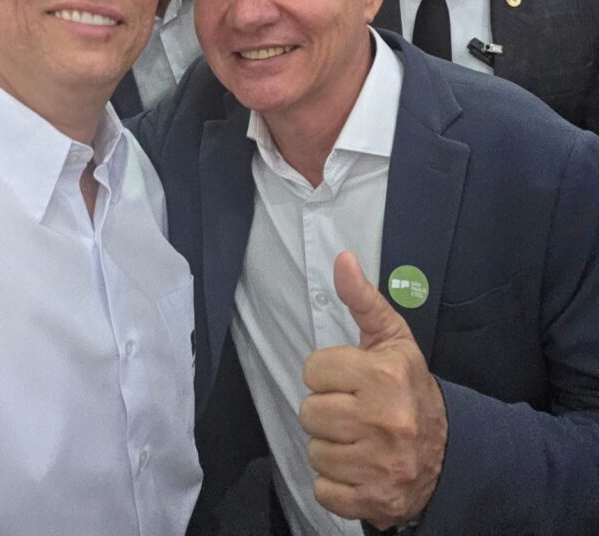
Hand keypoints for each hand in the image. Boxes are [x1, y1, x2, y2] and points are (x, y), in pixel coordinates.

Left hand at [300, 252, 446, 530]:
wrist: (450, 454)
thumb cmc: (409, 388)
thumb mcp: (391, 339)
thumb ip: (363, 299)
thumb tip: (342, 259)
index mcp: (384, 375)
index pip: (313, 369)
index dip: (328, 374)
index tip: (349, 380)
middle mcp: (384, 420)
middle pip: (309, 412)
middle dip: (326, 411)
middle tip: (352, 411)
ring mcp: (380, 465)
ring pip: (314, 452)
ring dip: (330, 447)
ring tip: (356, 439)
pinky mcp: (375, 500)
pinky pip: (324, 491)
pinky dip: (335, 485)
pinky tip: (358, 468)